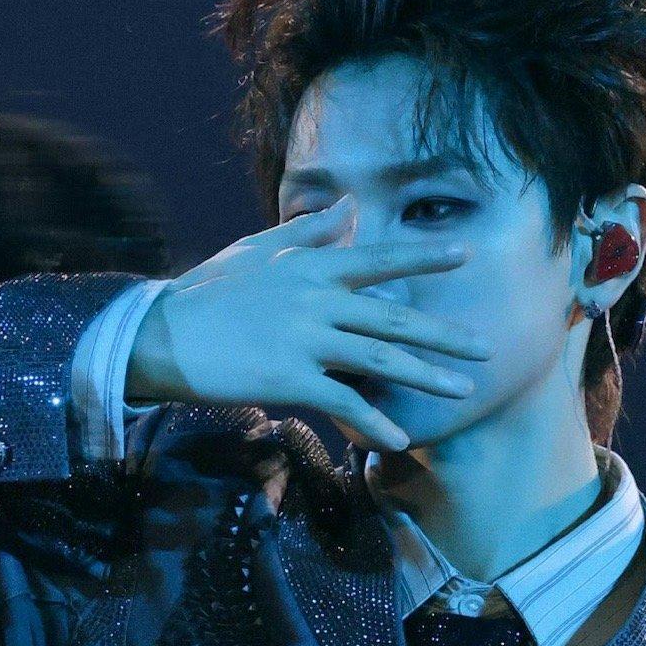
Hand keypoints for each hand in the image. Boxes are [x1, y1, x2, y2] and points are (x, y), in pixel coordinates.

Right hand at [126, 196, 491, 451]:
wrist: (161, 334)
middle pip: (393, 315)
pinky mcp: (288, 377)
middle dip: (443, 333)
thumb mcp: (256, 250)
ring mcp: (304, 338)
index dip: (424, 256)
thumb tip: (347, 208)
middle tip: (485, 347)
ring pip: (379, 357)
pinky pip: (343, 400)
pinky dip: (373, 420)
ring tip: (463, 392)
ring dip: (425, 377)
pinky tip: (399, 437)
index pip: (380, 257)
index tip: (466, 253)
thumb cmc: (208, 292)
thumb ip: (308, 232)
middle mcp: (316, 298)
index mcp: (311, 266)